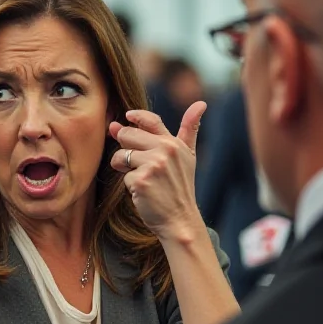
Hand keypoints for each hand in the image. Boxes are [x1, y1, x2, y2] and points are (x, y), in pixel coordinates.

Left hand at [109, 101, 205, 239]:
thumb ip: (189, 129)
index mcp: (174, 143)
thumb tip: (201, 103)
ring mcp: (154, 165)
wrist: (180, 219)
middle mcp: (166, 150)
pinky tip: (142, 192)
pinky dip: (128, 185)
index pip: (151, 120)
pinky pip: (122, 175)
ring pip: (121, 154)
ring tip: (140, 178)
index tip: (127, 116)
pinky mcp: (142, 180)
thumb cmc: (180, 188)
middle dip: (124, 146)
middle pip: (128, 134)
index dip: (135, 116)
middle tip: (134, 162)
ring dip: (123, 167)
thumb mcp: (188, 157)